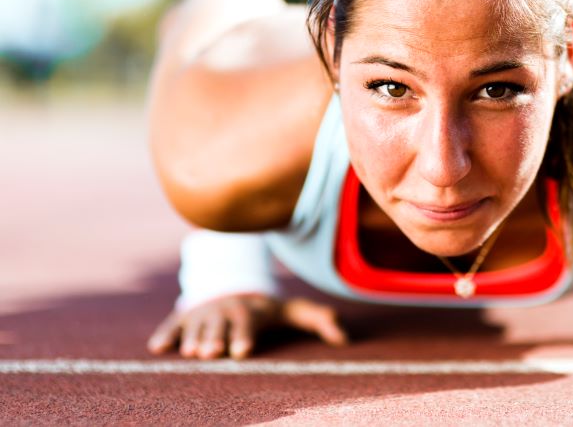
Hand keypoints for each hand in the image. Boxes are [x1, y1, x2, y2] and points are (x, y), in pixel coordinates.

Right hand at [147, 293, 347, 359]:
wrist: (235, 287)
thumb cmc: (267, 309)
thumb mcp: (295, 311)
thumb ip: (321, 320)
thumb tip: (346, 339)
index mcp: (251, 310)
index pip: (249, 322)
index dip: (245, 336)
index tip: (244, 352)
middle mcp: (226, 310)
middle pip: (220, 325)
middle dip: (216, 338)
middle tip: (212, 354)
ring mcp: (204, 313)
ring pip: (197, 326)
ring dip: (193, 338)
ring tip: (192, 354)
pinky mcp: (185, 317)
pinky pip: (173, 325)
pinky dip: (166, 334)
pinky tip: (158, 348)